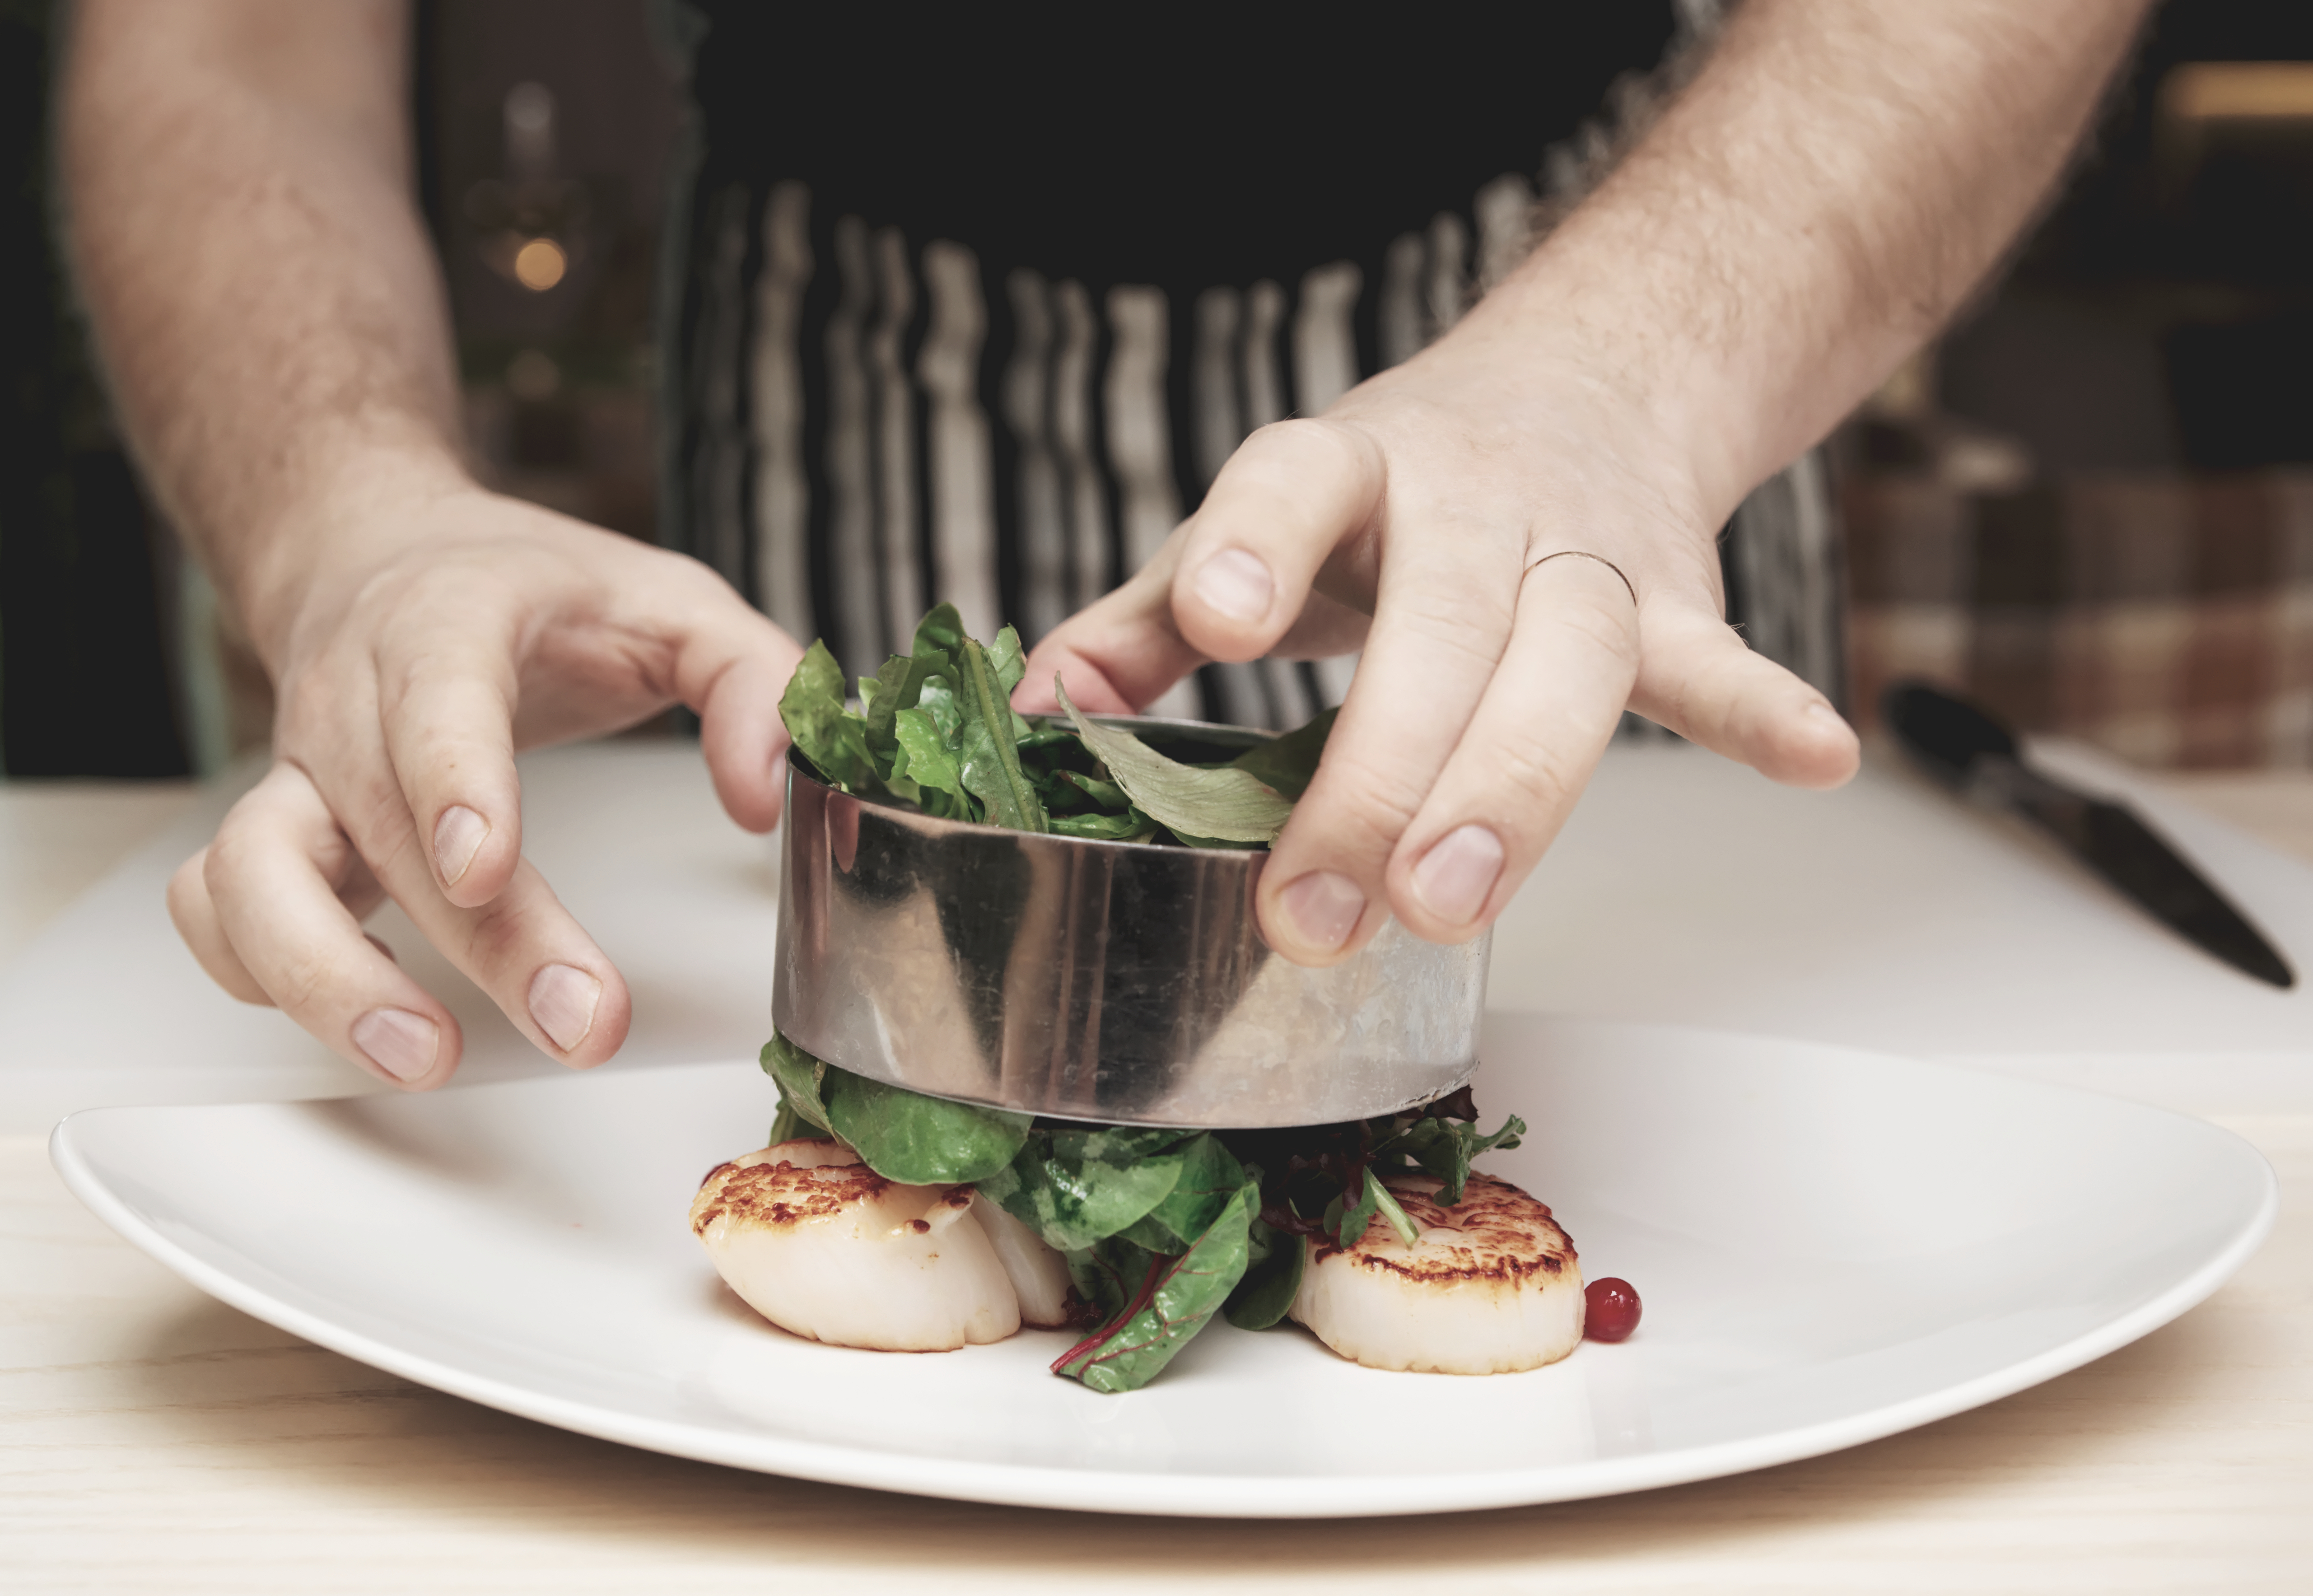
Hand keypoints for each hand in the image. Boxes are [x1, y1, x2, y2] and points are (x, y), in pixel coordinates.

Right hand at [167, 484, 800, 1087]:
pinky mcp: (271, 831)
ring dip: (325, 980)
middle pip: (382, 828)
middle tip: (580, 1023)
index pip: (435, 700)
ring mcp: (296, 771)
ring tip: (428, 1056)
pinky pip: (216, 907)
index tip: (486, 868)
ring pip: (250, 878)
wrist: (384, 552)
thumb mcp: (674, 601)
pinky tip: (360, 1021)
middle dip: (477, 941)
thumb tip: (763, 793)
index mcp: (447, 624)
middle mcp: (351, 700)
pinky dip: (260, 973)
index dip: (453, 785)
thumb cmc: (538, 590)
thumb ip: (751, 684)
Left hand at [1020, 320, 1860, 966]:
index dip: (1254, 547)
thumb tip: (1036, 712)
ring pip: (1568, 659)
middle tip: (1319, 908)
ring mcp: (1582, 547)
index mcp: (1347, 469)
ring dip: (1515, 787)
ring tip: (1459, 902)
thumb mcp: (1258, 528)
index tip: (1218, 621)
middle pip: (1439, 625)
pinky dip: (1759, 706)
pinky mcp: (1672, 595)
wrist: (1580, 382)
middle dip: (1380, 773)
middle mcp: (1470, 497)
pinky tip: (1814, 758)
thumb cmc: (1388, 494)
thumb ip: (1143, 624)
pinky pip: (1714, 657)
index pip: (1294, 485)